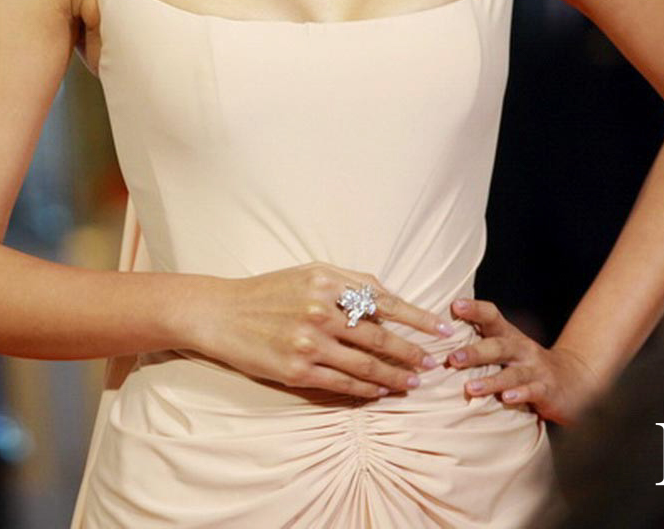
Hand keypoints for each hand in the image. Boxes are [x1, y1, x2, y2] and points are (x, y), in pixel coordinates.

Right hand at [187, 264, 448, 399]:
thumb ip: (351, 282)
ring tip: (414, 383)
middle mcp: (320, 312)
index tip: (443, 330)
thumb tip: (391, 300)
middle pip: (381, 339)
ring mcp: (309, 343)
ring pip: (366, 366)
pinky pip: (342, 384)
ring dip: (396, 377)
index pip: (385, 302)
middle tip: (434, 364)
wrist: (220, 313)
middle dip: (413, 353)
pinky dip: (366, 390)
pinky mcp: (297, 371)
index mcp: (327, 283)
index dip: (418, 318)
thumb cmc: (269, 291)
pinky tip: (381, 391)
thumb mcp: (310, 271)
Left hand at [441, 297, 604, 426]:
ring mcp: (535, 369)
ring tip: (470, 387)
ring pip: (512, 373)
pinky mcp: (547, 390)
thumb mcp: (506, 349)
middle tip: (451, 359)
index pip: (492, 316)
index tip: (454, 305)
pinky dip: (519, 395)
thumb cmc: (526, 364)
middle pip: (498, 346)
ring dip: (491, 381)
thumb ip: (479, 342)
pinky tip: (506, 400)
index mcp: (509, 336)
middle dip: (474, 352)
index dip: (474, 309)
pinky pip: (532, 391)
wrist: (573, 379)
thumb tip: (437, 335)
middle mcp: (522, 348)